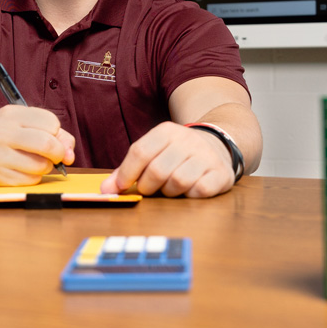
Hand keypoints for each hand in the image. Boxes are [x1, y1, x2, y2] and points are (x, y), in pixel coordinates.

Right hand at [0, 105, 74, 185]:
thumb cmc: (2, 133)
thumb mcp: (22, 122)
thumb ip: (52, 133)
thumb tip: (69, 155)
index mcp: (10, 115)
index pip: (51, 123)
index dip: (57, 132)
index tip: (51, 135)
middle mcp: (1, 134)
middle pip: (47, 145)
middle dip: (59, 152)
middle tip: (56, 155)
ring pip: (41, 166)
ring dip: (46, 166)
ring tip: (35, 161)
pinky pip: (31, 181)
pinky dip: (34, 176)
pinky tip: (24, 169)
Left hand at [101, 122, 234, 197]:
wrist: (217, 147)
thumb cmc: (176, 156)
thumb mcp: (153, 153)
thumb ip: (128, 170)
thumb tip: (105, 190)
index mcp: (167, 132)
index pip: (140, 152)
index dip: (127, 174)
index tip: (121, 188)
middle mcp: (188, 140)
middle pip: (157, 170)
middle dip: (147, 187)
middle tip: (149, 190)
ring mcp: (206, 156)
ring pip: (178, 182)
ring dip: (169, 193)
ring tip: (169, 190)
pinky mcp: (221, 173)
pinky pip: (200, 191)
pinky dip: (190, 196)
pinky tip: (189, 192)